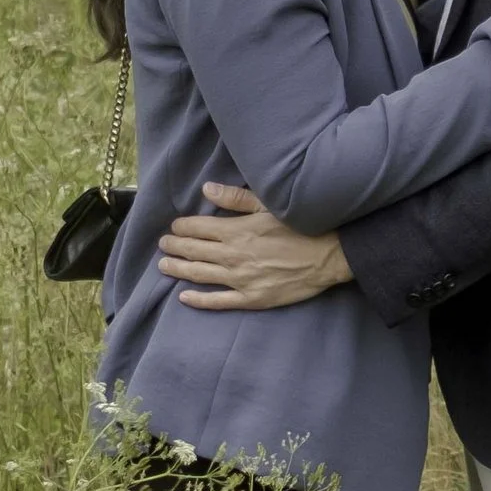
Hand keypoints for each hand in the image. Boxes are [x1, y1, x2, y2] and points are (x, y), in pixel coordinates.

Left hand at [158, 182, 352, 309]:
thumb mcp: (269, 205)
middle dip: (174, 247)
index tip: (174, 227)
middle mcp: (232, 256)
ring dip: (178, 269)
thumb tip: (207, 188)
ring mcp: (240, 280)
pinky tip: (184, 297)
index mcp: (236, 230)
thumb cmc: (301, 228)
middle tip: (163, 245)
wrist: (328, 256)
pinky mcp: (250, 298)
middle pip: (193, 251)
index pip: (198, 228)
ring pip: (199, 275)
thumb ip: (236, 198)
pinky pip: (218, 301)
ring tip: (163, 266)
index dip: (182, 227)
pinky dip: (198, 300)